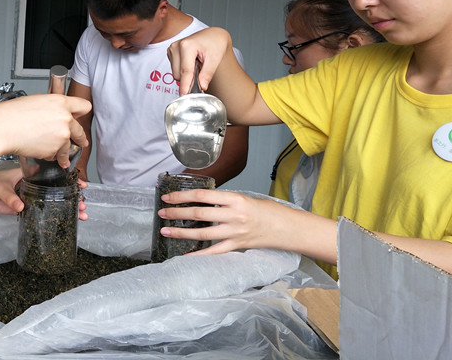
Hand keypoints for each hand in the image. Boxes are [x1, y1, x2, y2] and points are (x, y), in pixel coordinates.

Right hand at [0, 94, 90, 166]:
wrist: (2, 129)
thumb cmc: (13, 114)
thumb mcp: (37, 101)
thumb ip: (52, 106)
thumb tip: (56, 111)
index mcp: (61, 102)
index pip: (84, 106)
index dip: (81, 113)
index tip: (80, 118)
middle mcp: (65, 118)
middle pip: (80, 130)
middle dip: (79, 138)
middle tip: (79, 141)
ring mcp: (62, 135)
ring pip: (69, 146)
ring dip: (63, 151)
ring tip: (57, 154)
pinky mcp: (55, 150)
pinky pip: (57, 154)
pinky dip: (50, 155)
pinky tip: (40, 150)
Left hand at [0, 170, 89, 219]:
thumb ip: (9, 197)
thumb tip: (20, 206)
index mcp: (28, 173)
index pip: (53, 175)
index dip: (68, 180)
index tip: (81, 184)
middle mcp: (31, 184)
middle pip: (56, 190)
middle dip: (72, 196)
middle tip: (84, 203)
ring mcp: (28, 196)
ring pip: (51, 201)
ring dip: (66, 206)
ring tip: (81, 214)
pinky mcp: (22, 207)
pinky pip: (40, 211)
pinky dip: (52, 214)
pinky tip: (63, 220)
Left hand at [156, 189, 308, 254]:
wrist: (288, 228)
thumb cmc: (268, 211)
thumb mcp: (245, 198)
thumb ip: (224, 201)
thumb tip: (202, 201)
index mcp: (235, 199)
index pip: (203, 195)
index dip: (182, 196)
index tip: (168, 196)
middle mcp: (234, 215)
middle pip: (199, 213)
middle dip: (177, 213)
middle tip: (162, 213)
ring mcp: (235, 232)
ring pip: (203, 233)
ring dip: (182, 232)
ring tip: (166, 231)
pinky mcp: (238, 246)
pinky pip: (214, 252)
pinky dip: (198, 255)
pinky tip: (184, 256)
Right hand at [166, 27, 232, 94]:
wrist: (212, 36)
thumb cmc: (214, 44)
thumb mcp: (215, 59)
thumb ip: (207, 73)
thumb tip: (202, 86)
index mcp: (187, 46)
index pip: (185, 71)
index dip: (185, 85)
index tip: (184, 95)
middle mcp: (176, 46)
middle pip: (178, 74)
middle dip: (189, 78)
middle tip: (200, 68)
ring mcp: (171, 48)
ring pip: (175, 73)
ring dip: (186, 73)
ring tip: (196, 63)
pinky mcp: (170, 52)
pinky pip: (175, 69)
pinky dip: (183, 69)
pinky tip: (191, 61)